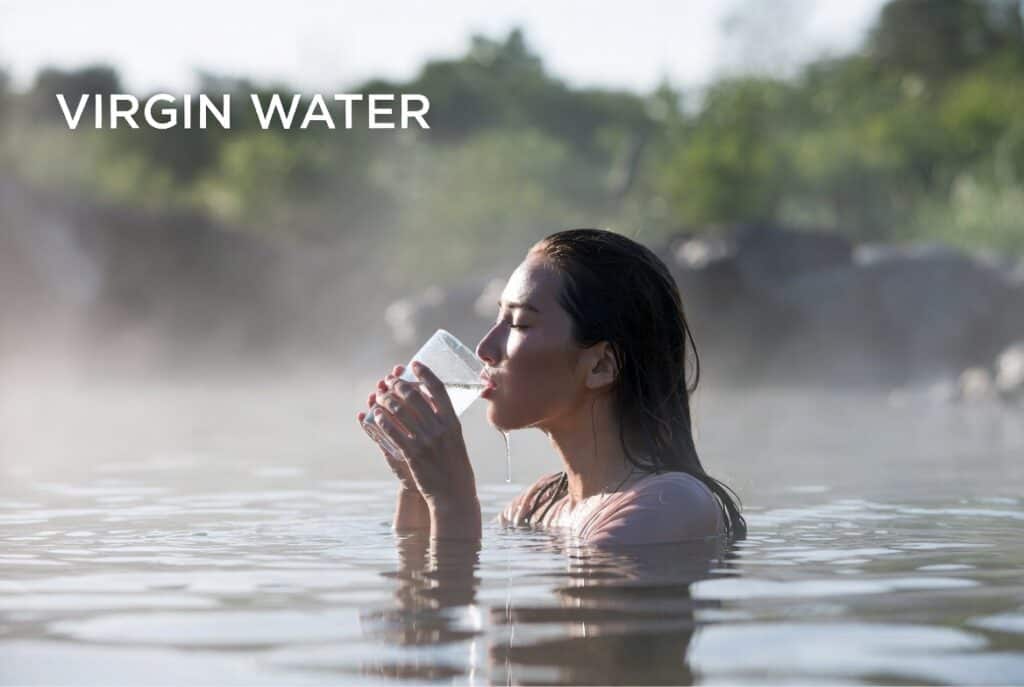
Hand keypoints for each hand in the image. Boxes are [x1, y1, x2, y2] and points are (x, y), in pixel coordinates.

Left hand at [364, 362, 477, 509]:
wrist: (454, 496)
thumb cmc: (456, 469)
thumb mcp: (457, 441)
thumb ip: (446, 424)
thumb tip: (435, 405)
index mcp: (453, 423)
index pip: (439, 390)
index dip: (425, 374)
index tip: (414, 364)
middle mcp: (441, 429)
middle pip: (416, 398)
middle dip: (399, 385)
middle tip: (390, 380)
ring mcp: (427, 442)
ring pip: (402, 413)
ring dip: (387, 400)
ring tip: (380, 395)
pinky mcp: (413, 455)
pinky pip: (394, 433)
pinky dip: (383, 421)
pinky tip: (376, 416)